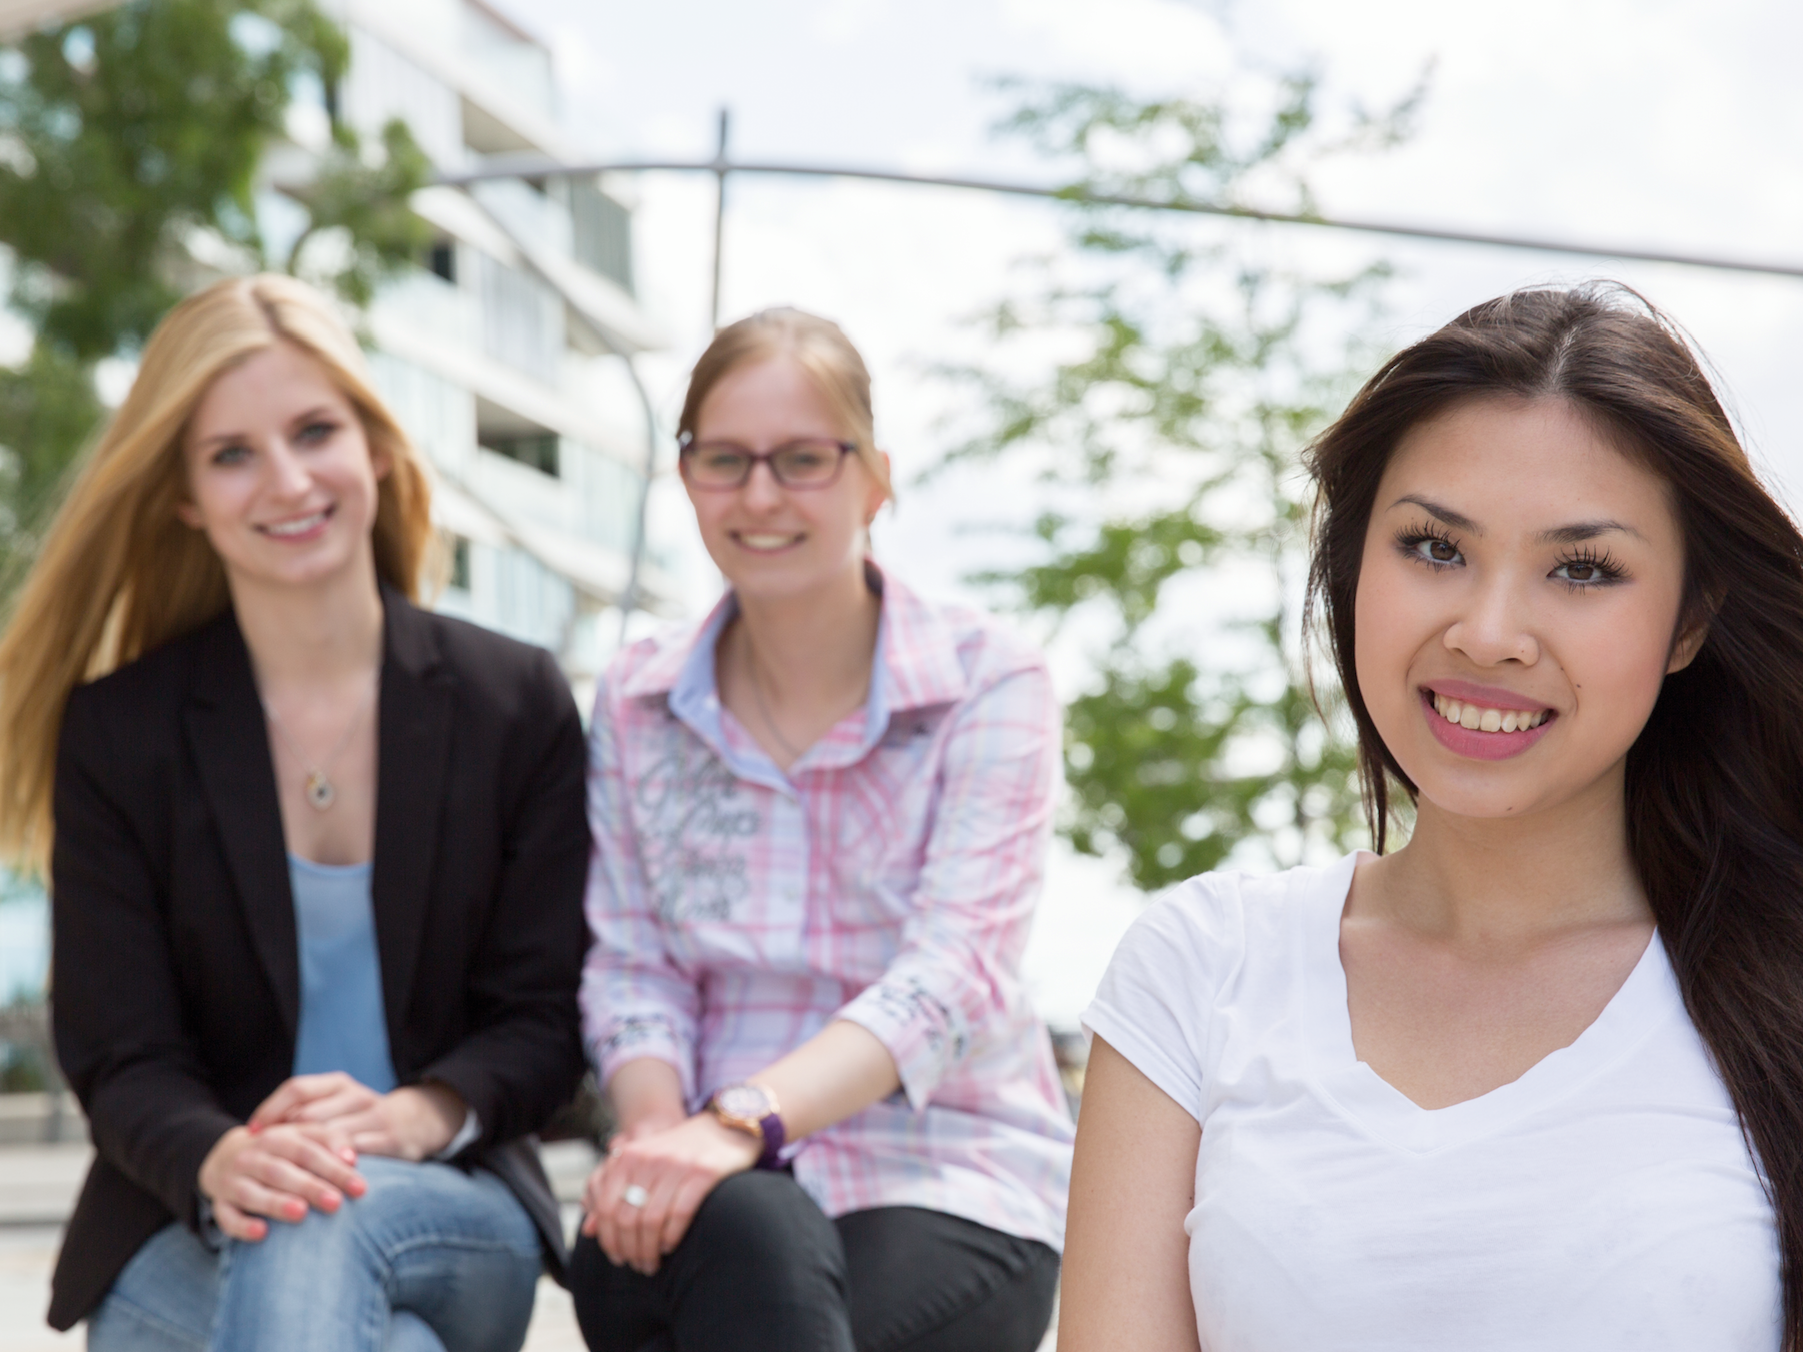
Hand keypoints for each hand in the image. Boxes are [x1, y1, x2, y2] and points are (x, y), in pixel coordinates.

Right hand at [197, 1121, 365, 1241]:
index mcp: (277, 1137)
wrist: (224, 1155)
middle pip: (281, 1172)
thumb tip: (352, 1158)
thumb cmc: (280, 1150)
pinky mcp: (220, 1204)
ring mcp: (232, 1182)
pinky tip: (262, 1233)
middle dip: (310, 1187)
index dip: (334, 1168)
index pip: (308, 1151)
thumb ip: (330, 1140)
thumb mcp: (302, 1136)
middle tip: (336, 1203)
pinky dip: (243, 1226)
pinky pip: (227, 1217)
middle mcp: (252, 1158)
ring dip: (277, 1203)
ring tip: (301, 1213)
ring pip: (253, 1193)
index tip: (360, 1187)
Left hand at [251, 1073, 465, 1160]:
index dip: (270, 1110)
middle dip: (283, 1140)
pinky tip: (314, 1184)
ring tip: (281, 1178)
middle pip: (309, 1117)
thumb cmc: (362, 1117)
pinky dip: (330, 1172)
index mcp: (340, 1083)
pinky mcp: (390, 1141)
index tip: (251, 1134)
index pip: (297, 1089)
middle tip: (260, 1161)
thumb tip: (257, 1131)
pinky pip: (352, 1158)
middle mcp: (357, 1096)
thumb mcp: (338, 1103)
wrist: (419, 1121)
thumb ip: (305, 1110)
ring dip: (303, 1161)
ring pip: (329, 1139)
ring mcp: (375, 1118)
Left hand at [580, 1112, 760, 1273]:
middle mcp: (648, 1158)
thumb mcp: (641, 1165)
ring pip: (651, 1221)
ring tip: (653, 1263)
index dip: (608, 1239)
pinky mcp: (703, 1173)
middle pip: (627, 1218)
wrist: (725, 1127)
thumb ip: (612, 1193)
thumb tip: (587, 1230)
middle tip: (638, 1266)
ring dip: (649, 1251)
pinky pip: (679, 1214)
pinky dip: (671, 1237)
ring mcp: (676, 1164)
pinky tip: (670, 1246)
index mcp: (628, 1156)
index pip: (605, 1208)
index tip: (617, 1258)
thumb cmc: (678, 1153)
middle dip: (629, 1250)